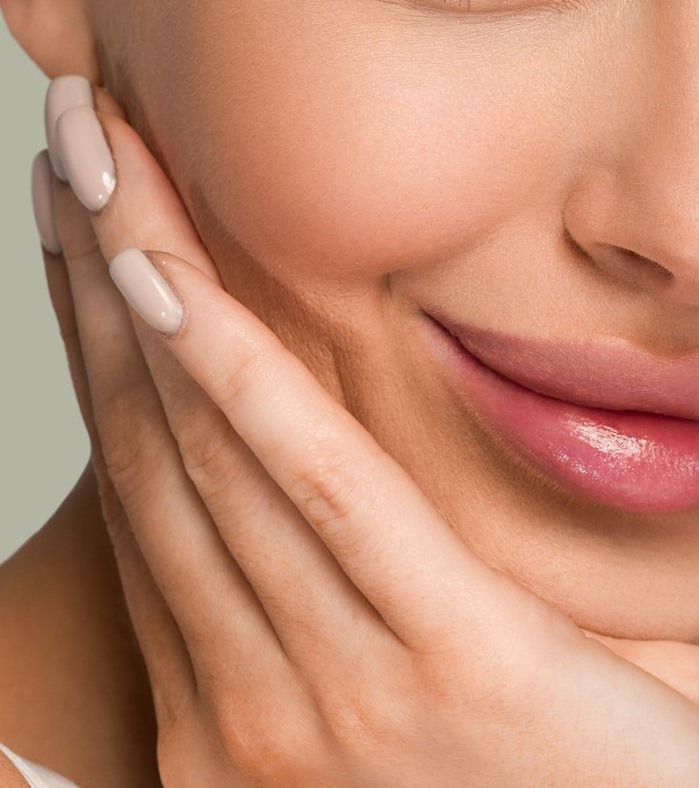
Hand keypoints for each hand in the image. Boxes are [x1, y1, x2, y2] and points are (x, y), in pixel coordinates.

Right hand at [30, 75, 698, 787]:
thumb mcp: (461, 717)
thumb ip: (408, 631)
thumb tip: (382, 533)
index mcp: (257, 716)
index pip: (163, 498)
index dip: (118, 351)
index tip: (96, 228)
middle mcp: (265, 711)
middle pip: (166, 450)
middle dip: (107, 283)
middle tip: (74, 144)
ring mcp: (346, 697)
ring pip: (214, 449)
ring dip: (146, 286)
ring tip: (99, 155)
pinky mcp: (455, 667)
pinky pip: (321, 494)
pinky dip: (237, 379)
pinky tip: (175, 280)